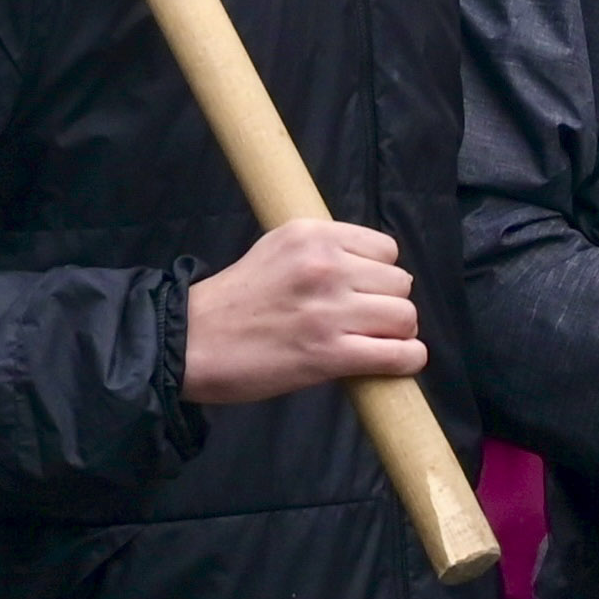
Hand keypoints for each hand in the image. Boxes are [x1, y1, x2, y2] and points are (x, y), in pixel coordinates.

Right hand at [183, 219, 420, 405]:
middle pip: (400, 283)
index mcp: (311, 235)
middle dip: (388, 304)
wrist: (192, 342)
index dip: (380, 274)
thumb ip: (322, 251)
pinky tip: (397, 362)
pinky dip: (406, 360)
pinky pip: (398, 354)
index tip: (363, 291)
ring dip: (396, 333)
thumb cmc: (232, 302)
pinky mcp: (330, 354)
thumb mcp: (275, 249)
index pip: (386, 249)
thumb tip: (371, 269)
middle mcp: (325, 266)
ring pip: (405, 317)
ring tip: (374, 342)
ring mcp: (329, 310)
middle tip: (365, 322)